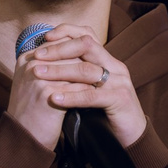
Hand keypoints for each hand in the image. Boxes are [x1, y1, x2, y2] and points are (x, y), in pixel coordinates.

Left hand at [6, 24, 148, 151]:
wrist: (130, 136)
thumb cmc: (105, 112)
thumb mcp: (90, 89)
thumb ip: (75, 76)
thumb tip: (45, 64)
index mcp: (108, 61)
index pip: (88, 35)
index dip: (66, 32)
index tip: (45, 37)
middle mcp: (115, 66)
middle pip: (86, 46)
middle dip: (59, 49)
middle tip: (37, 55)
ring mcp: (119, 82)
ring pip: (87, 69)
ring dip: (59, 70)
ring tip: (38, 73)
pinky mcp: (120, 99)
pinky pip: (92, 95)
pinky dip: (71, 96)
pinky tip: (54, 98)